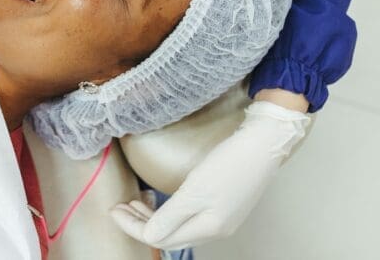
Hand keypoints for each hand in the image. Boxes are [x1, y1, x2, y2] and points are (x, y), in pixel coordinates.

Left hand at [110, 100, 310, 249]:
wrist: (265, 143)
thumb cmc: (231, 164)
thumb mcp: (194, 192)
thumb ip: (169, 217)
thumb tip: (148, 236)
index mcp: (208, 229)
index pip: (160, 237)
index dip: (133, 226)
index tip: (114, 209)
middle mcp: (216, 228)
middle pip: (169, 235)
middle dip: (141, 222)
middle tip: (121, 205)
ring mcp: (223, 217)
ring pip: (179, 225)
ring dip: (154, 215)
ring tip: (137, 200)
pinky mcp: (225, 202)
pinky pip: (190, 215)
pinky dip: (170, 209)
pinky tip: (162, 197)